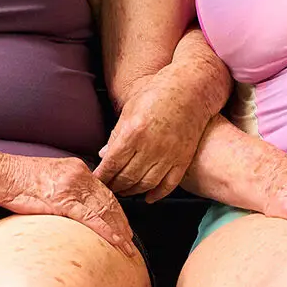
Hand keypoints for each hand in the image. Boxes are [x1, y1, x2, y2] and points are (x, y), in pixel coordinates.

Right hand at [0, 155, 137, 255]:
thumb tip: (71, 206)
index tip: (122, 224)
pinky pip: (92, 219)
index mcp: (76, 168)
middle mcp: (79, 174)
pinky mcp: (64, 201)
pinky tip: (116, 242)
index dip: (116, 210)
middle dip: (122, 222)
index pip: (104, 191)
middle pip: (109, 201)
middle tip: (130, 239)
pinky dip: (107, 232)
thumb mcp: (47, 178)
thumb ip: (64, 188)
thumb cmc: (16, 179)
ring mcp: (72, 187)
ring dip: (119, 230)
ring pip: (105, 210)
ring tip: (127, 246)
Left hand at [94, 82, 209, 200]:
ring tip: (124, 191)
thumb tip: (104, 155)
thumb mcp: (130, 109)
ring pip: (146, 184)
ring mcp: (169, 155)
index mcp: (133, 132)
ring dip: (132, 191)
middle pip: (127, 177)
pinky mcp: (183, 159)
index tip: (96, 182)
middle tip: (108, 188)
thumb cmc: (157, 93)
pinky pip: (168, 184)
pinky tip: (148, 197)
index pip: (111, 164)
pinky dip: (157, 194)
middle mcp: (150, 147)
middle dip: (114, 186)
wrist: (191, 89)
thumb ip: (116, 134)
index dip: (102, 177)